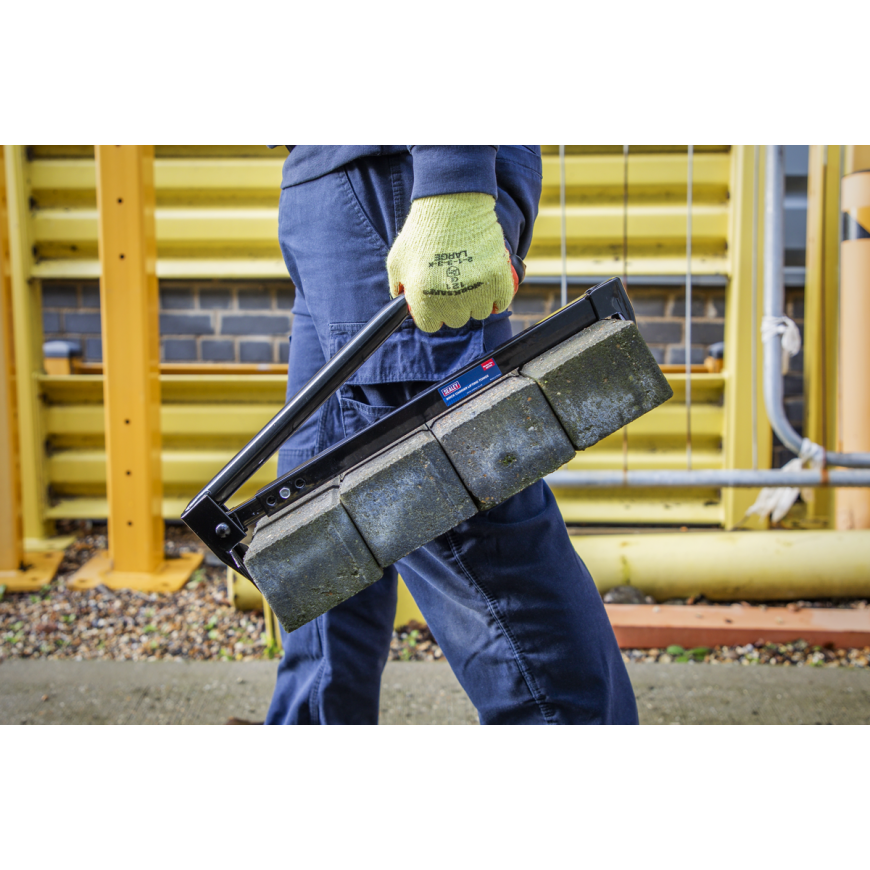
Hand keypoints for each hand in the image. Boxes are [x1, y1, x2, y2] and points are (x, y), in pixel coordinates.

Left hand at [387, 193, 518, 332]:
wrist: (451, 205)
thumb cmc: (422, 231)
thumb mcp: (396, 260)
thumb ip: (397, 287)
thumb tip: (402, 302)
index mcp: (422, 299)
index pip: (430, 325)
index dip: (432, 314)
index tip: (436, 303)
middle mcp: (449, 300)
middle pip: (456, 320)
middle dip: (454, 307)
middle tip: (454, 286)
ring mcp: (475, 292)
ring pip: (479, 313)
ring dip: (476, 302)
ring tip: (471, 281)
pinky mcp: (497, 280)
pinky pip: (501, 303)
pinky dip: (498, 298)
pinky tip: (490, 286)